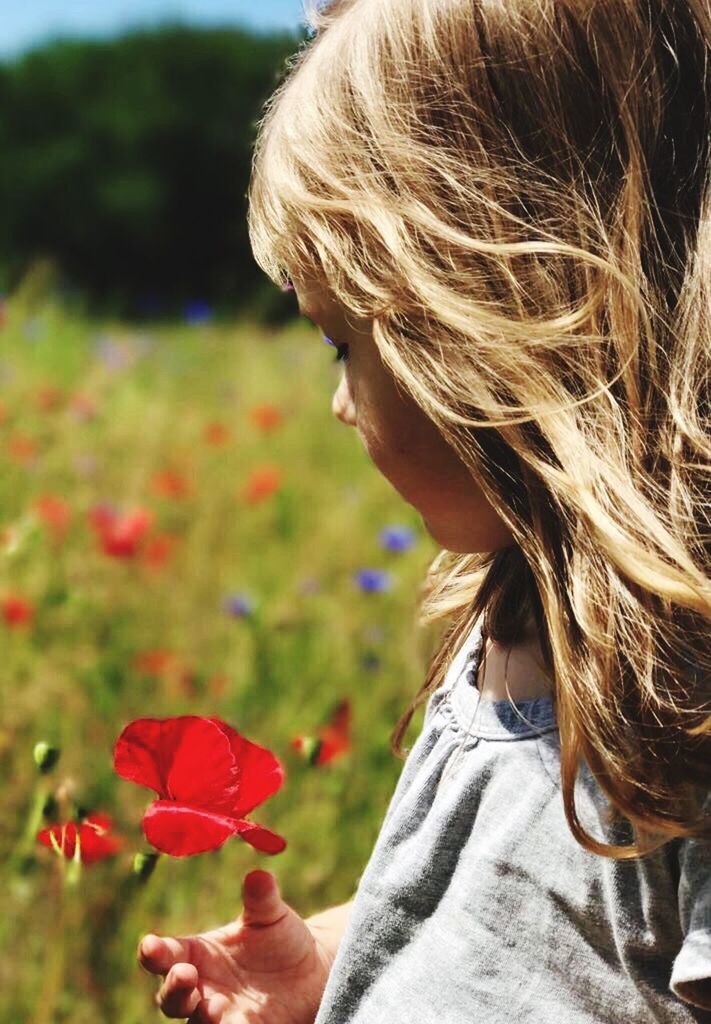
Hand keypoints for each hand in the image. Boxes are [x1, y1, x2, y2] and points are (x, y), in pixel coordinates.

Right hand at [138, 870, 333, 1023]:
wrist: (309, 972)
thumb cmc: (278, 938)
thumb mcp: (270, 915)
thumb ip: (261, 898)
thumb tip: (259, 876)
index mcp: (197, 953)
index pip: (165, 953)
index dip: (154, 951)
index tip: (149, 945)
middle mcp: (201, 987)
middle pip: (171, 996)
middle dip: (173, 987)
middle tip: (185, 974)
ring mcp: (218, 1013)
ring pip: (194, 1023)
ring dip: (199, 1017)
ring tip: (212, 1007)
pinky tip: (240, 1023)